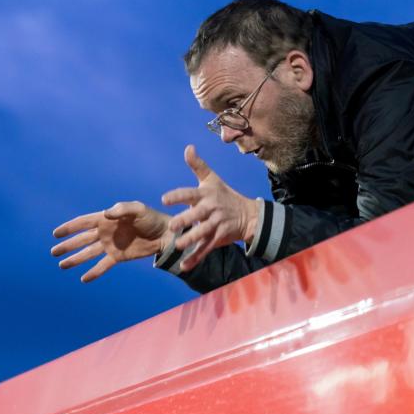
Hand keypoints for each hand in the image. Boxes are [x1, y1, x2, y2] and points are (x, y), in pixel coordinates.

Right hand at [52, 202, 173, 282]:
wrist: (165, 234)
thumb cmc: (151, 218)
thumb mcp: (138, 209)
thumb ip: (122, 210)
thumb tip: (105, 214)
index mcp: (106, 219)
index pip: (83, 223)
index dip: (69, 228)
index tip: (56, 234)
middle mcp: (105, 233)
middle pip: (81, 240)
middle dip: (67, 245)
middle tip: (53, 251)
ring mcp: (110, 245)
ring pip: (88, 253)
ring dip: (75, 259)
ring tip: (62, 265)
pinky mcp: (118, 257)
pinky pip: (103, 265)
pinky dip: (94, 272)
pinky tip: (83, 279)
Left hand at [161, 144, 260, 271]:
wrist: (249, 215)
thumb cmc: (224, 195)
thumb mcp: (212, 179)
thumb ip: (198, 165)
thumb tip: (188, 147)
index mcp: (206, 194)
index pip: (190, 194)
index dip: (177, 196)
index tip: (164, 199)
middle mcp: (211, 209)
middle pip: (196, 215)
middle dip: (185, 220)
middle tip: (172, 225)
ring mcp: (215, 225)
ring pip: (202, 233)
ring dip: (190, 240)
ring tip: (178, 245)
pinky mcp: (218, 238)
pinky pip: (205, 249)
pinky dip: (195, 259)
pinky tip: (184, 266)